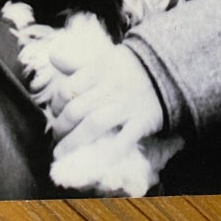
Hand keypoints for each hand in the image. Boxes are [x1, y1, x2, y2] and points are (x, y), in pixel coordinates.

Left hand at [49, 44, 163, 163]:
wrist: (167, 68)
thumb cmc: (129, 66)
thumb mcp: (103, 59)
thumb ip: (77, 64)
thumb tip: (53, 57)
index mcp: (98, 71)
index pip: (67, 89)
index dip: (56, 105)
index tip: (55, 113)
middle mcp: (109, 88)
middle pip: (76, 110)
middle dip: (60, 128)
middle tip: (56, 137)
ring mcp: (126, 105)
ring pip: (93, 125)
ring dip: (73, 143)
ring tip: (61, 154)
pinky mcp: (141, 121)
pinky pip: (123, 140)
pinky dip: (108, 154)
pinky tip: (94, 163)